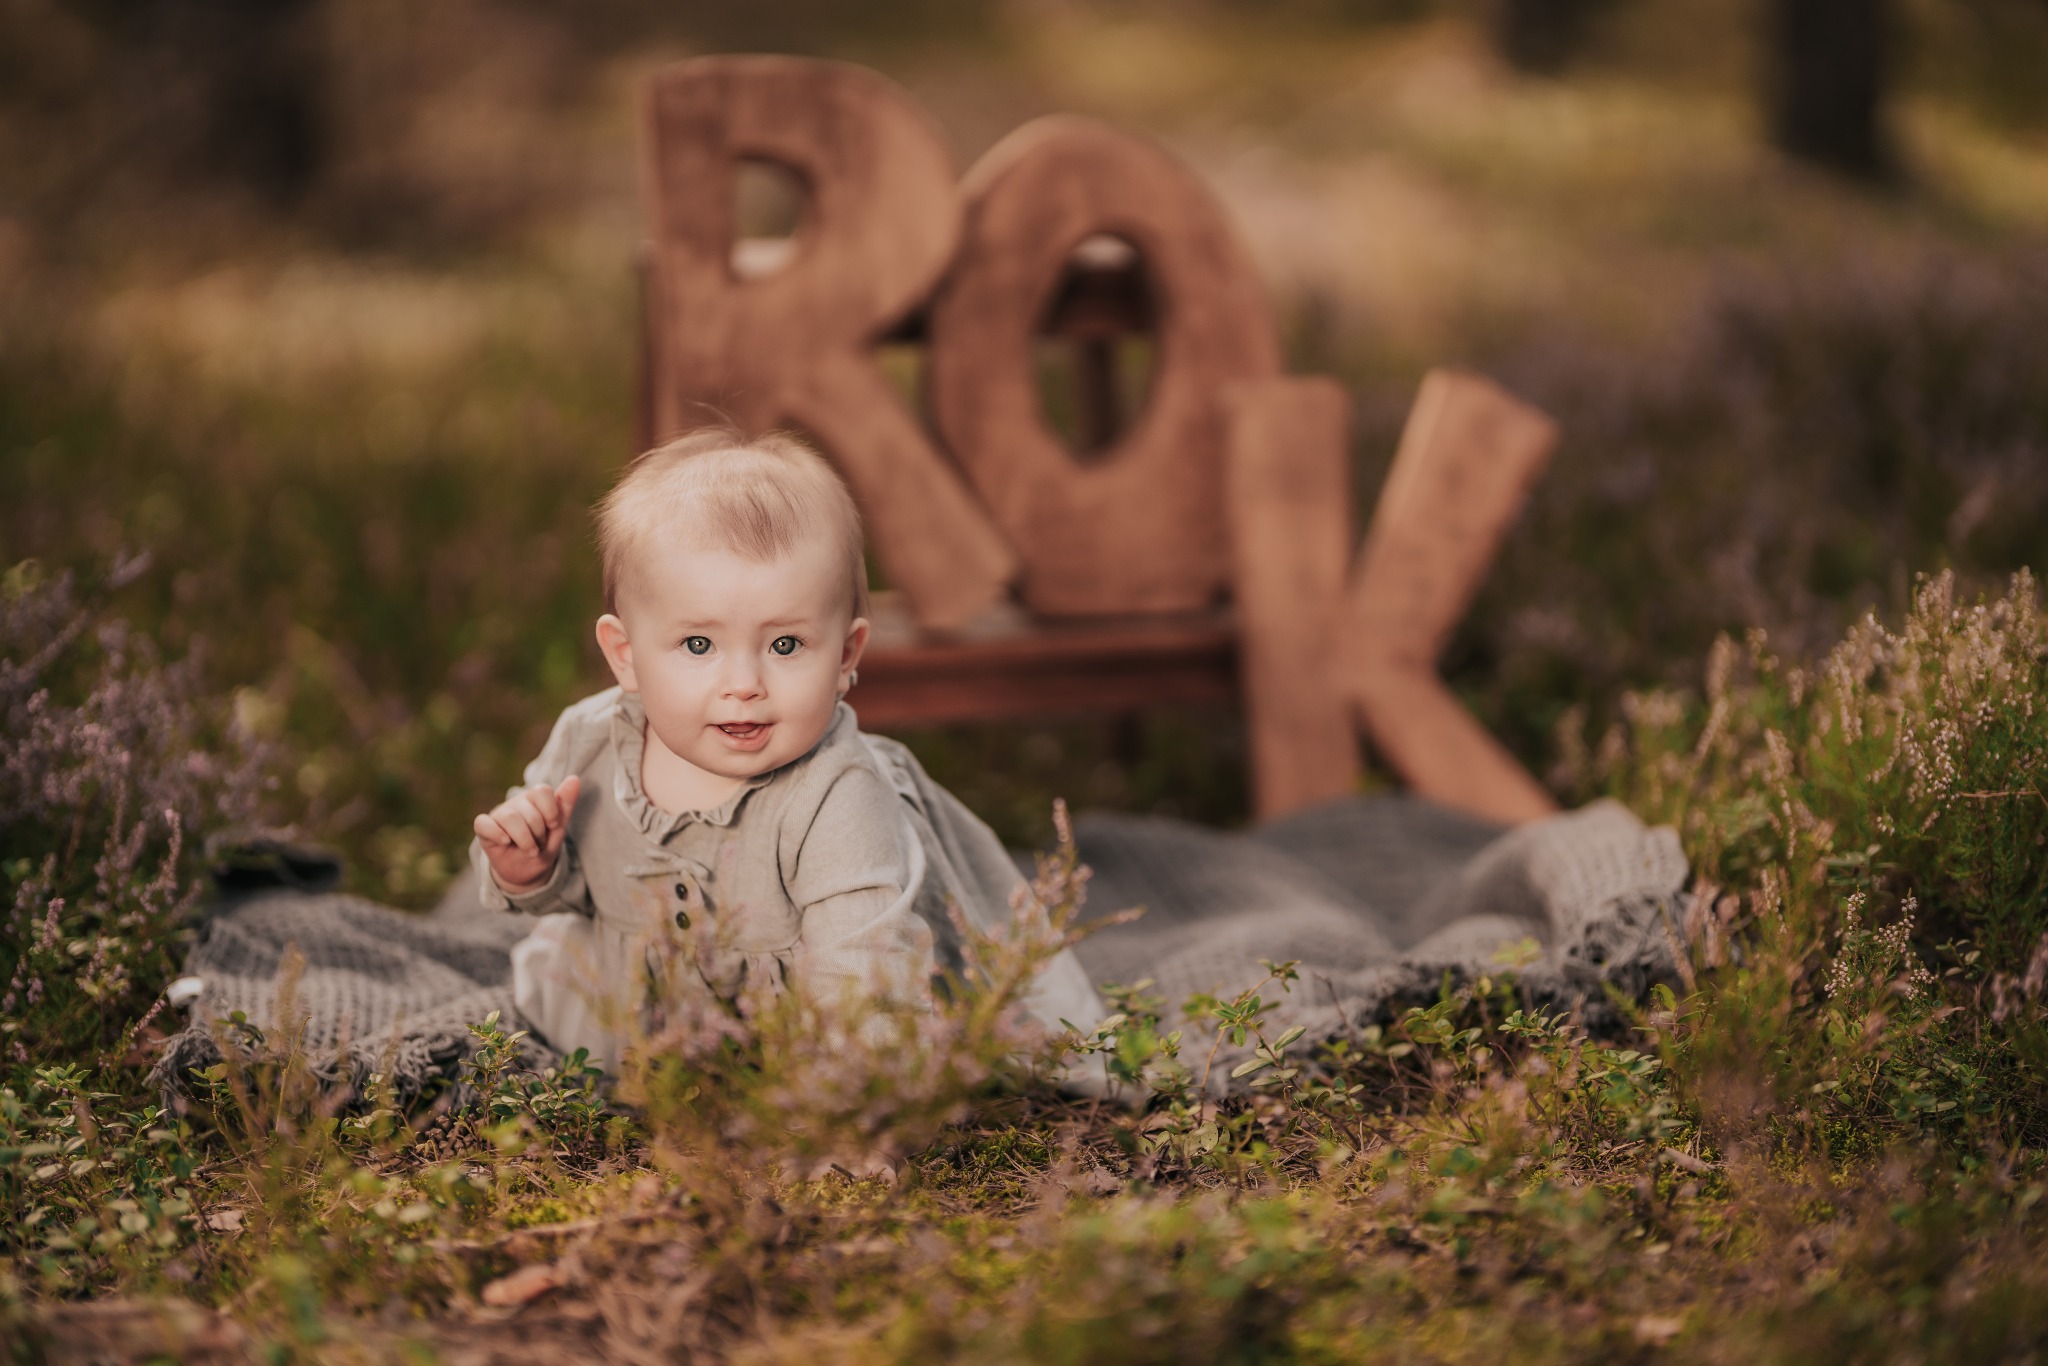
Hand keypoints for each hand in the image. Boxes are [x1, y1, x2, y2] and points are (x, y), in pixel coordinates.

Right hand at [474, 775, 582, 893]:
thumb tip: (574, 778)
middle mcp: (515, 803)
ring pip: (510, 818)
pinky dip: (496, 833)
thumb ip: (565, 804)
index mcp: (534, 799)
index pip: (542, 791)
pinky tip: (505, 842)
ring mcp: (498, 814)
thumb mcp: (558, 830)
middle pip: (529, 811)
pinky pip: (483, 824)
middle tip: (539, 845)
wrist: (526, 872)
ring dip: (524, 839)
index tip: (553, 826)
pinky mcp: (483, 828)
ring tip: (530, 851)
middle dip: (539, 833)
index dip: (551, 811)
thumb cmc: (542, 847)